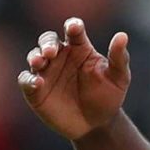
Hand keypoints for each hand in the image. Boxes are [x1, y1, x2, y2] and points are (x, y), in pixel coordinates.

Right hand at [18, 17, 129, 139]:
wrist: (98, 124)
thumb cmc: (108, 95)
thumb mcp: (119, 77)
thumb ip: (119, 57)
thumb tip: (123, 36)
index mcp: (80, 48)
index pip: (74, 31)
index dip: (73, 26)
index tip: (74, 28)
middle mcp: (60, 56)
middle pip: (48, 40)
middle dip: (48, 43)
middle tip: (51, 51)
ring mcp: (47, 72)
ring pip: (35, 57)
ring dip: (35, 57)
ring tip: (40, 62)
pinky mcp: (36, 90)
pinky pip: (27, 80)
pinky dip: (28, 80)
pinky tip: (37, 83)